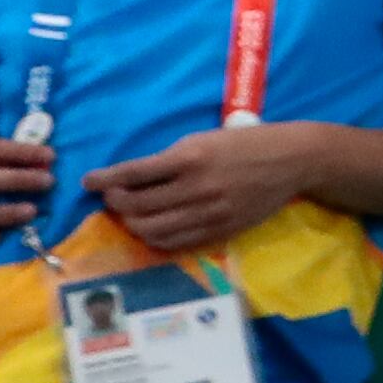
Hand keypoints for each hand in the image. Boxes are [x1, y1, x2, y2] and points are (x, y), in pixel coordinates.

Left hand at [80, 121, 329, 254]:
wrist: (292, 161)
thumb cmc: (245, 144)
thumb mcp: (204, 140)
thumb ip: (171, 159)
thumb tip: (133, 178)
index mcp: (190, 157)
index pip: (133, 173)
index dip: (105, 179)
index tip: (90, 181)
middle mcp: (196, 186)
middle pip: (137, 205)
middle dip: (116, 203)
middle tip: (112, 198)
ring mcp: (209, 212)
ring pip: (152, 228)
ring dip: (133, 223)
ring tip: (132, 215)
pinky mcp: (221, 229)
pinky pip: (176, 242)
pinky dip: (156, 238)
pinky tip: (154, 228)